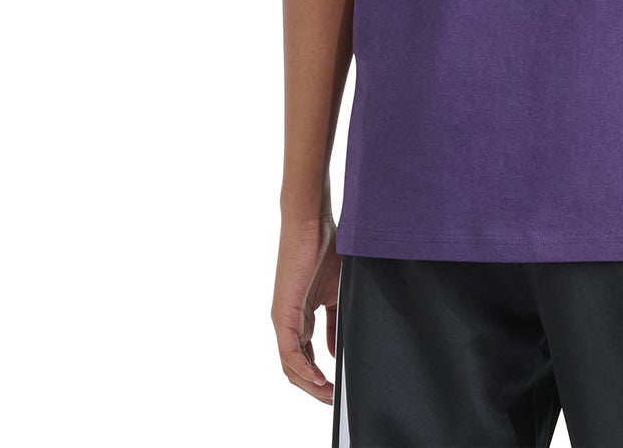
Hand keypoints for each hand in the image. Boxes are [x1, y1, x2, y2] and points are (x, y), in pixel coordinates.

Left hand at [271, 215, 340, 403]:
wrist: (312, 223)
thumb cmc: (326, 248)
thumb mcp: (337, 293)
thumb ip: (335, 322)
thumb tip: (338, 350)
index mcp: (301, 317)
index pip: (307, 357)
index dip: (322, 376)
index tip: (339, 388)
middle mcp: (289, 322)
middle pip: (297, 368)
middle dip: (316, 388)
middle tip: (335, 399)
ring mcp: (284, 319)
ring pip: (291, 366)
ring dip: (310, 385)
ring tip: (329, 395)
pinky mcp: (283, 314)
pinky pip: (290, 352)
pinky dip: (304, 369)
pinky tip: (320, 378)